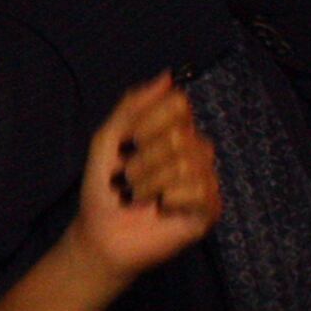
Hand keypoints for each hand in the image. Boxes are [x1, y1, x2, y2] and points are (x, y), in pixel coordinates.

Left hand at [68, 74, 219, 277]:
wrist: (100, 234)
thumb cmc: (104, 188)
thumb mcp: (108, 139)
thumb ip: (133, 106)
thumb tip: (167, 75)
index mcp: (174, 132)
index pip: (180, 104)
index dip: (151, 121)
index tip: (130, 142)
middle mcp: (195, 152)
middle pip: (182, 136)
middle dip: (145, 160)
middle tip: (130, 178)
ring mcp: (205, 181)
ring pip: (187, 164)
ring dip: (151, 183)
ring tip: (139, 196)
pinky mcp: (209, 209)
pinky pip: (198, 190)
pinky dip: (169, 200)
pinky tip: (162, 210)